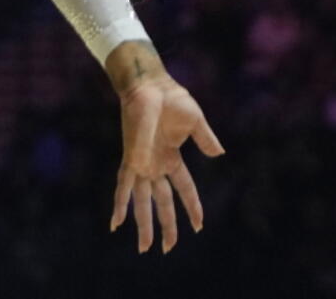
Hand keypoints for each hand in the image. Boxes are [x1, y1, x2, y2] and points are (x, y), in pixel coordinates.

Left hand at [105, 42, 224, 253]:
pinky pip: (123, 186)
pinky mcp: (130, 158)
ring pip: (143, 202)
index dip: (192, 207)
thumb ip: (205, 139)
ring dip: (144, 225)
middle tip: (169, 249)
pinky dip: (120, 204)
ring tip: (145, 248)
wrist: (149, 85)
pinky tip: (116, 224)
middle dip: (167, 226)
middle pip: (162, 203)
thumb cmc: (171, 98)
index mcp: (172, 157)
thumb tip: (219, 155)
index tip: (199, 226)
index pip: (185, 189)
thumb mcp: (195, 121)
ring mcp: (142, 164)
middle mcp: (156, 165)